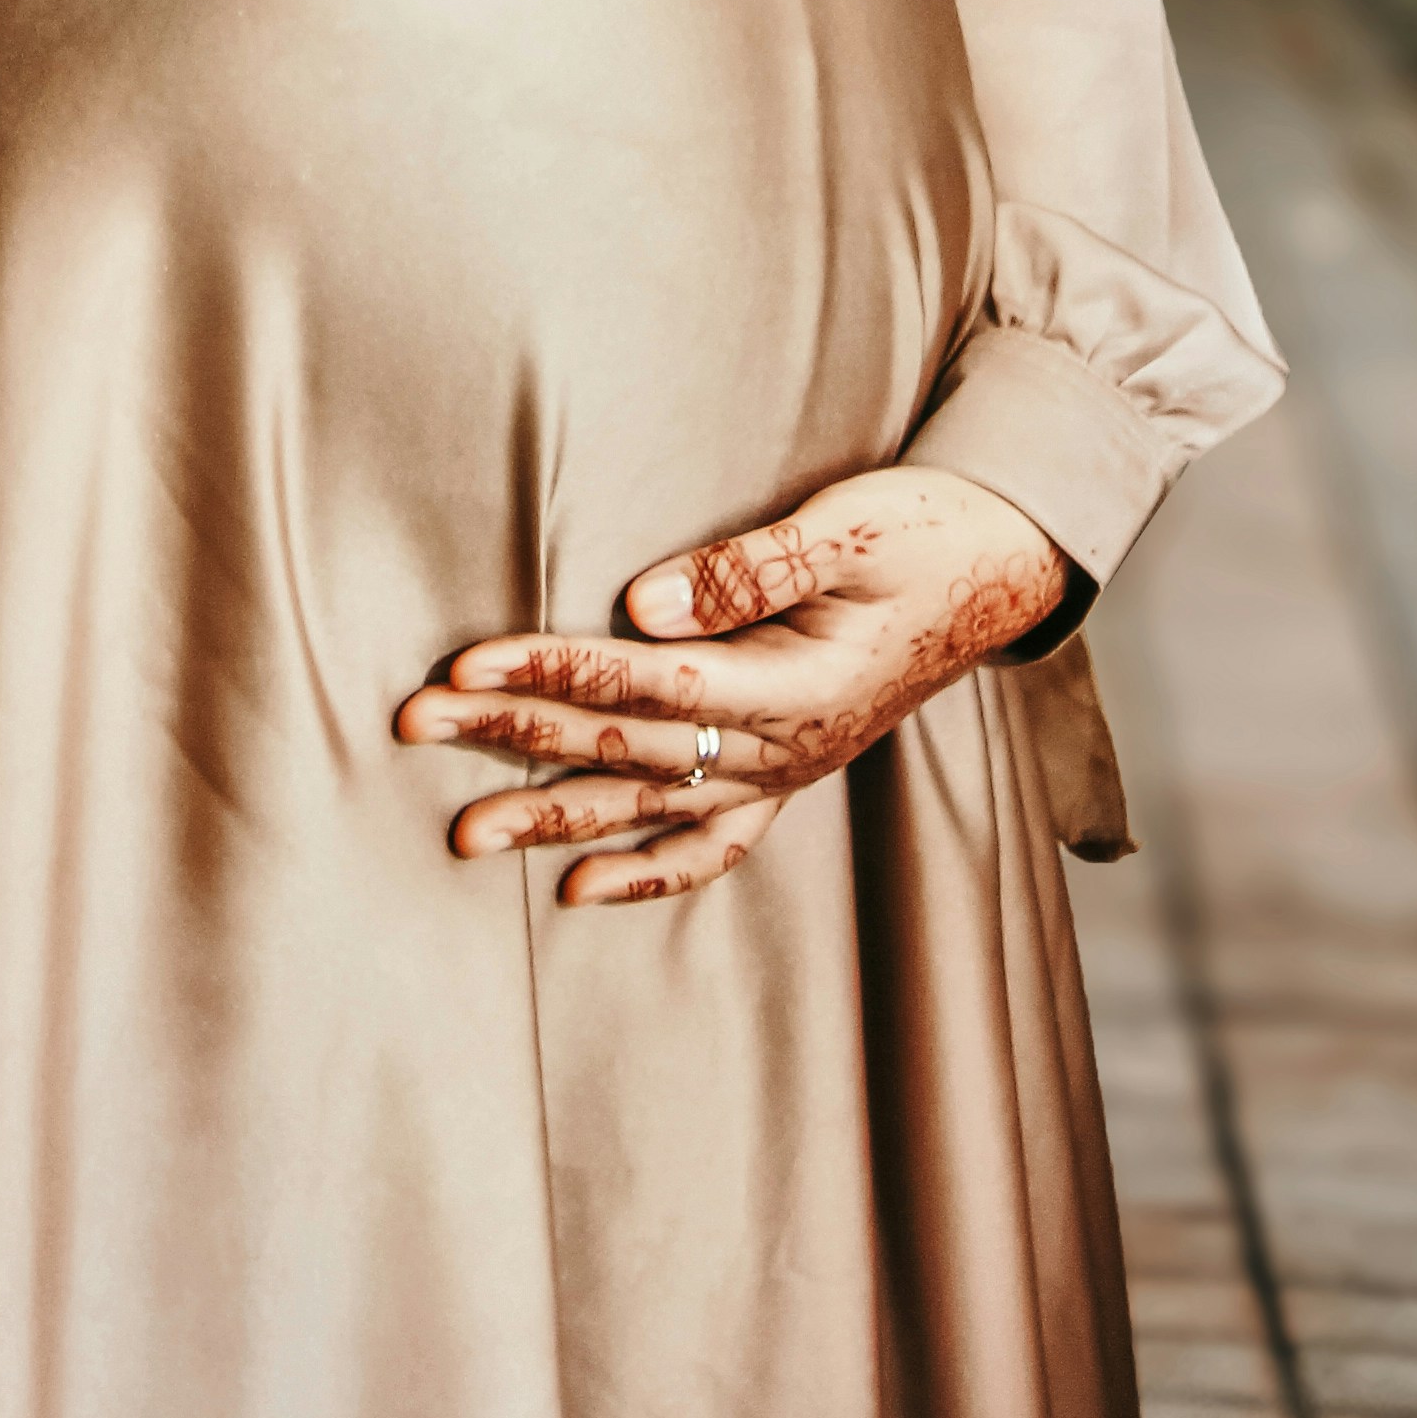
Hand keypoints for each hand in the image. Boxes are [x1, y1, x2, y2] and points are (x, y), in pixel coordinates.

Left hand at [395, 464, 1069, 905]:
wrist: (1003, 568)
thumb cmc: (926, 531)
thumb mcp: (852, 526)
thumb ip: (754, 568)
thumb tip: (648, 603)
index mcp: (797, 684)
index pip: (644, 685)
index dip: (550, 676)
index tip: (464, 667)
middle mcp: (787, 746)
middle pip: (626, 749)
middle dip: (512, 738)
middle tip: (413, 726)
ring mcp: (790, 769)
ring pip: (652, 808)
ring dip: (553, 818)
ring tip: (462, 834)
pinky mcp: (793, 767)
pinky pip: (714, 846)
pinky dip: (646, 875)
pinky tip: (578, 891)